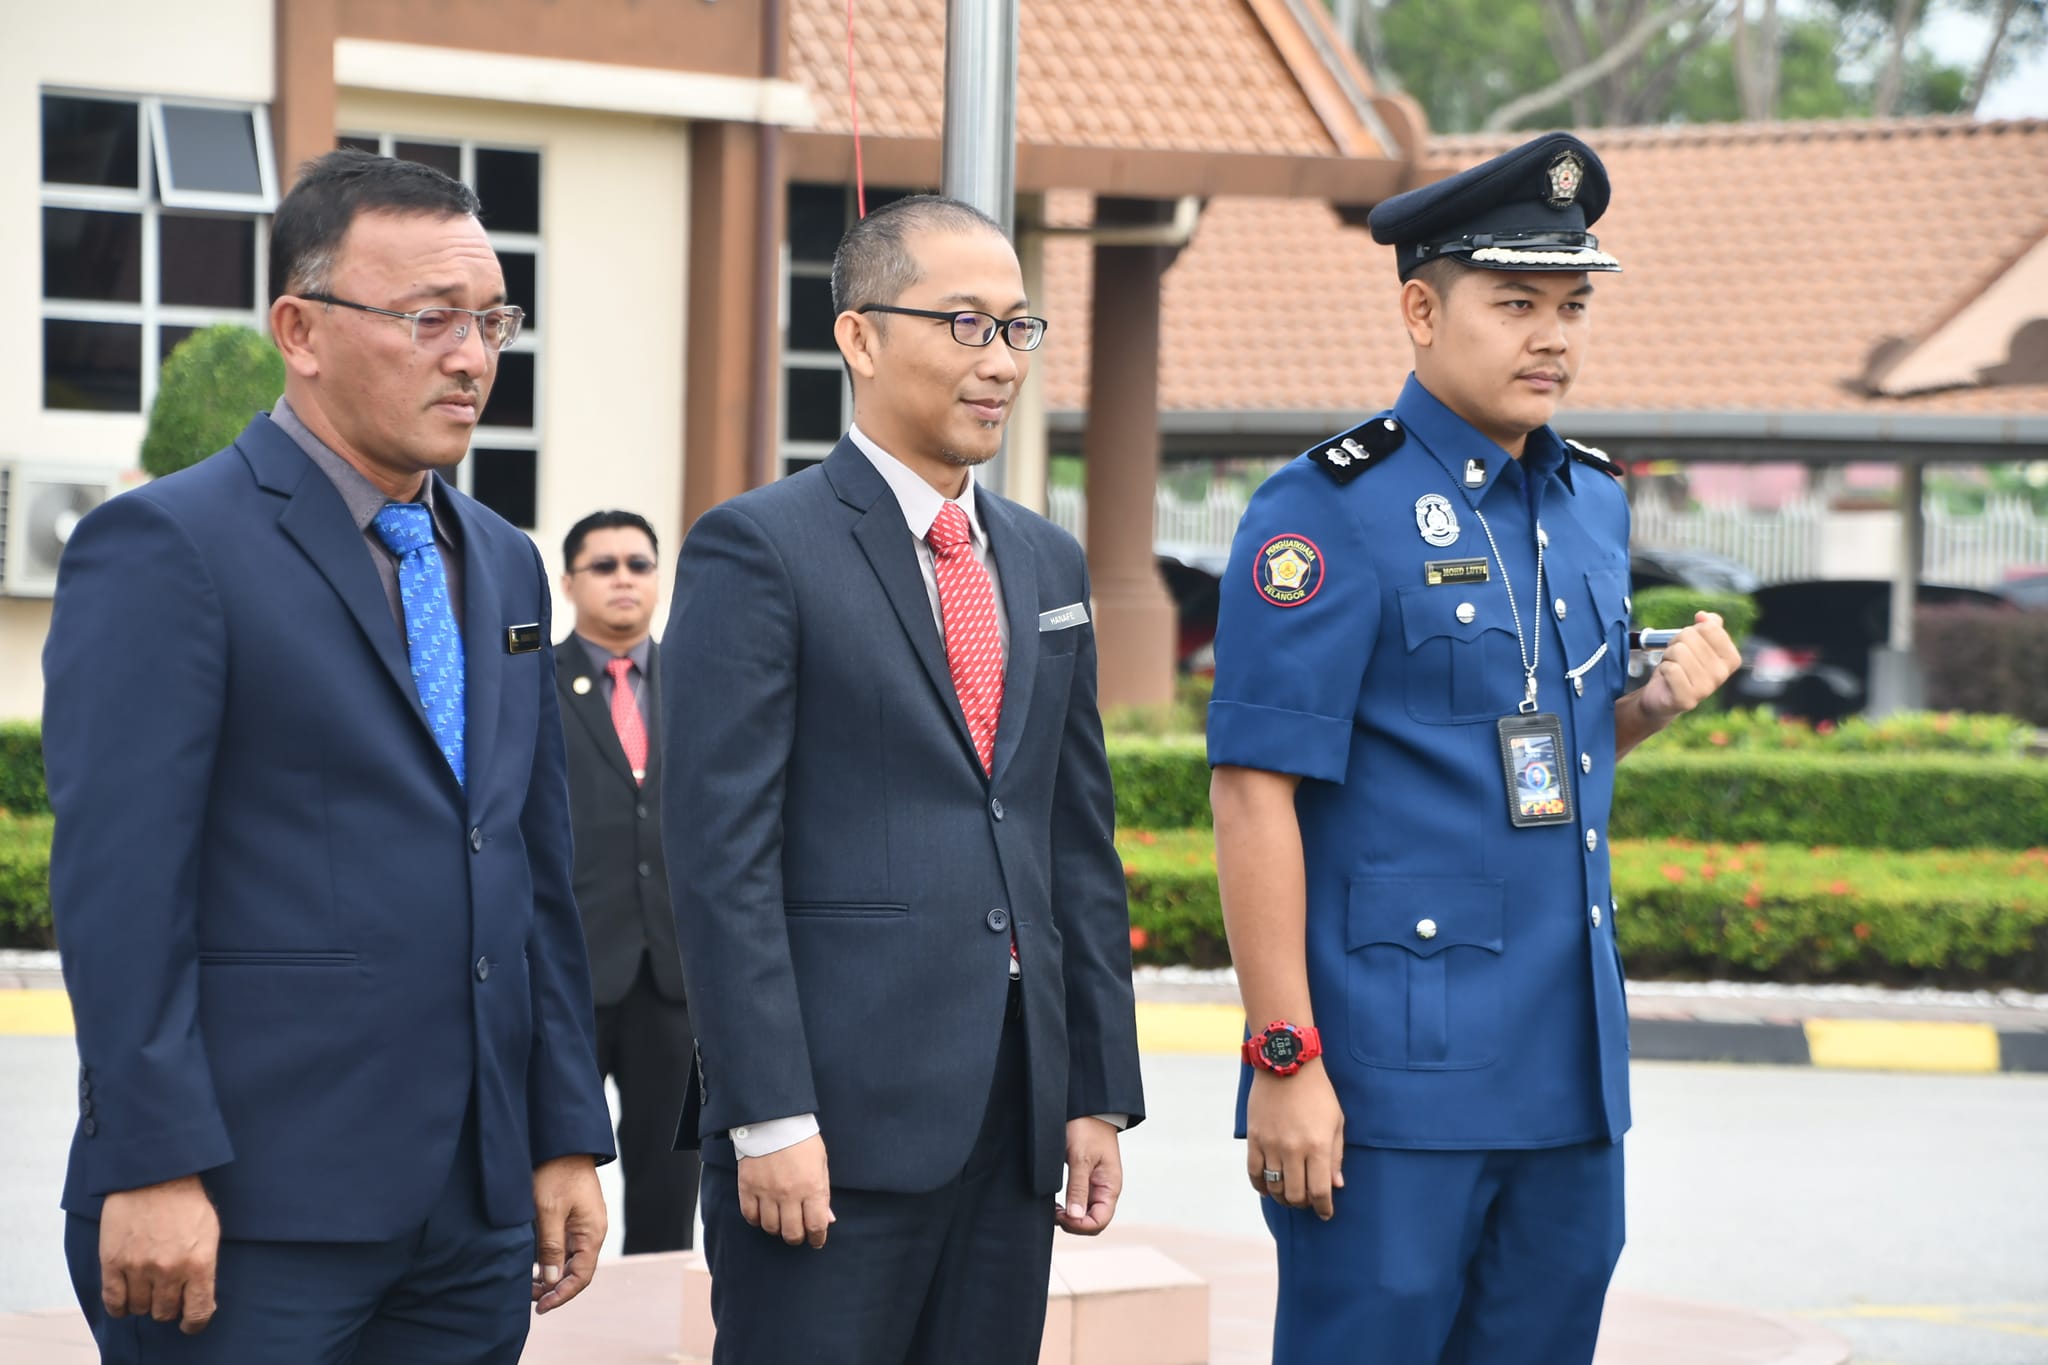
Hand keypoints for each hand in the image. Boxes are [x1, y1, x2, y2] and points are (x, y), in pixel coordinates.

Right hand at [98, 1175, 219, 1334]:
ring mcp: (139, 1268)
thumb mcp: (209, 1231)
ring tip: (147, 1289)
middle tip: (167, 1295)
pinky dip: (119, 1307)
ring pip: (140, 1309)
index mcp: (199, 1263)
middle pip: (165, 1312)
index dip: (194, 1323)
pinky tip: (125, 1301)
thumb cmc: (186, 1200)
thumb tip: (200, 1296)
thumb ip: (204, 1265)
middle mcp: (169, 1270)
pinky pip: (113, 1302)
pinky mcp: (113, 1263)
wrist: (154, 1173)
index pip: (198, 1312)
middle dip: (168, 1308)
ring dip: (144, 1303)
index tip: (190, 1323)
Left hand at [531, 1155, 605, 1312]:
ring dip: (551, 1275)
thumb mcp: (549, 1211)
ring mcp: (583, 1224)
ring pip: (570, 1260)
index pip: (581, 1276)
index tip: (540, 1307)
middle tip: (527, 1297)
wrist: (562, 1142)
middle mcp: (591, 1231)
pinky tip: (533, 1265)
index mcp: (592, 1233)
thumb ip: (551, 1248)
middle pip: (576, 1271)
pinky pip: (565, 1246)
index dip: (562, 1295)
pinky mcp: (573, 1217)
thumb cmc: (556, 1173)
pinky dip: (550, 1260)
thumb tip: (552, 1281)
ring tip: (527, 1284)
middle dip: (554, 1287)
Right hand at [738, 1134, 833, 1247]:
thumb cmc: (802, 1140)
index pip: (816, 1226)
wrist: (773, 1120)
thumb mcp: (820, 1164)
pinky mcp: (748, 1188)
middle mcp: (789, 1194)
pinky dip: (757, 1220)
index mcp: (812, 1188)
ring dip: (777, 1229)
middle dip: (797, 1238)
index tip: (817, 1241)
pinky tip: (763, 1214)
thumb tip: (827, 1220)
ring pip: (770, 1228)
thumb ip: (823, 1194)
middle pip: (792, 1233)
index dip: (818, 1239)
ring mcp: (767, 1192)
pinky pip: (750, 1216)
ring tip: (781, 1221)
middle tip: (798, 1234)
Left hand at [1056, 1118, 1122, 1234]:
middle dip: (1073, 1223)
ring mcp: (1095, 1186)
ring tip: (1053, 1207)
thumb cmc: (1087, 1128)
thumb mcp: (1080, 1158)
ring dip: (1069, 1216)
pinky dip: (1068, 1206)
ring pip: (1084, 1213)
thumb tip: (1075, 1217)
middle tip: (1054, 1211)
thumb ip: (1078, 1187)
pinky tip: (1055, 1201)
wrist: (1087, 1108)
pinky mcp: (1085, 1179)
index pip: (1099, 1221)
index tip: (1060, 1214)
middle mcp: (1104, 1190)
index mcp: (1109, 1187)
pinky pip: (1079, 1201)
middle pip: (1092, 1222)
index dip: (1079, 1225)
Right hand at [1245, 1064, 1344, 1219]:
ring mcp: (1271, 1144)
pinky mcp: (1254, 1138)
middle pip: (1295, 1194)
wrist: (1286, 1064)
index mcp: (1317, 1146)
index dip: (1324, 1208)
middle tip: (1308, 1201)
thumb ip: (1336, 1156)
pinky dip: (1261, 1186)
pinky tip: (1268, 1188)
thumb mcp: (1336, 1122)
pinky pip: (1254, 1172)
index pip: (1320, 1191)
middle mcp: (1293, 1149)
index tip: (1326, 1213)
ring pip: (1274, 1187)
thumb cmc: (1317, 1093)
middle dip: (1303, 1204)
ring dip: (1283, 1197)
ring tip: (1289, 1195)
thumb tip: (1336, 1185)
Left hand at [1638, 611, 1742, 725]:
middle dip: (1676, 643)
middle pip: (1690, 637)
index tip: (1689, 644)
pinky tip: (1667, 679)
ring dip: (1668, 657)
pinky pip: (1671, 669)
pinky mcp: (1687, 699)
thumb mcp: (1697, 642)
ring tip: (1672, 667)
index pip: (1709, 627)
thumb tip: (1703, 615)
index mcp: (1731, 658)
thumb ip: (1708, 625)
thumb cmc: (1681, 666)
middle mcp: (1722, 675)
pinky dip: (1663, 669)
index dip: (1691, 631)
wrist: (1662, 696)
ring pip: (1678, 651)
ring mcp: (1706, 689)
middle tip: (1676, 658)